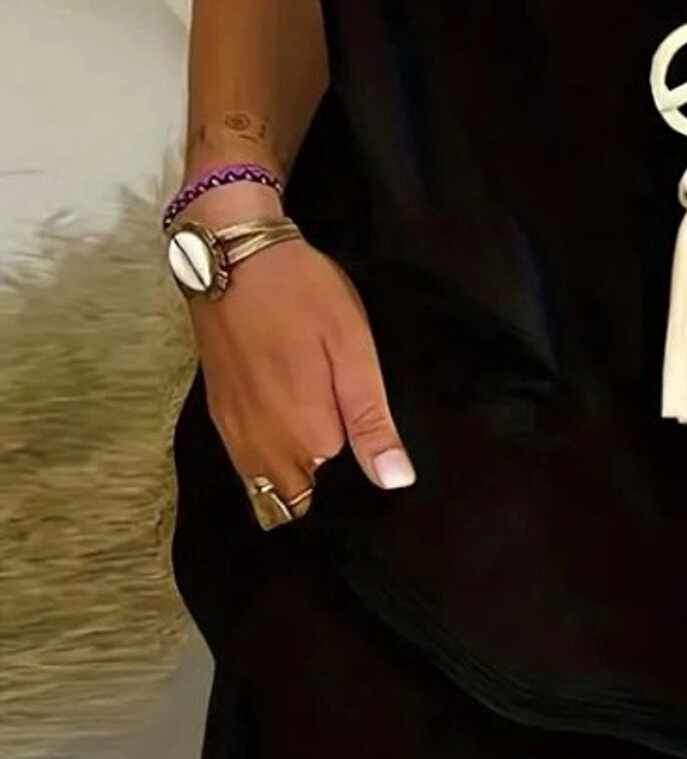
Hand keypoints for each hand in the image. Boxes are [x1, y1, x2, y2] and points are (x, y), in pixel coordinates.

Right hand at [182, 191, 414, 510]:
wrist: (234, 258)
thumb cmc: (303, 298)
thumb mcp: (354, 352)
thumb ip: (371, 422)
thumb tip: (395, 481)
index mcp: (305, 438)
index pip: (338, 493)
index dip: (358, 471)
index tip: (366, 440)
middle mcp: (263, 449)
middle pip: (296, 500)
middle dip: (320, 486)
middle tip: (342, 434)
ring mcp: (234, 434)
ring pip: (266, 486)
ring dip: (291, 476)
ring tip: (317, 427)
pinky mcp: (218, 415)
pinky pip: (244, 463)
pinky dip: (264, 459)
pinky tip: (286, 419)